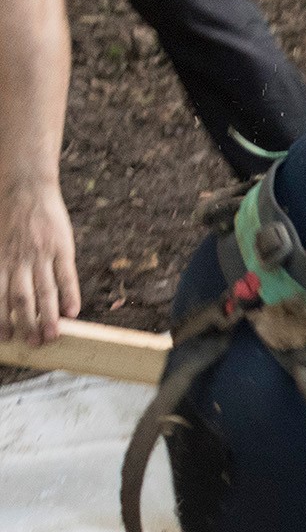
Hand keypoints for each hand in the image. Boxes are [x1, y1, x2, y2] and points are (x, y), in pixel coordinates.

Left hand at [0, 179, 79, 344]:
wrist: (25, 187)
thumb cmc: (7, 215)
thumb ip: (2, 264)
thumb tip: (2, 291)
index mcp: (1, 259)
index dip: (2, 318)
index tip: (5, 338)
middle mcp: (19, 260)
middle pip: (21, 299)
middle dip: (26, 324)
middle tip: (32, 344)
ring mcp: (41, 255)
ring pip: (45, 292)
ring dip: (48, 317)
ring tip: (52, 336)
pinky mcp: (62, 248)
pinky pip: (66, 277)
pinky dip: (70, 296)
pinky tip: (73, 313)